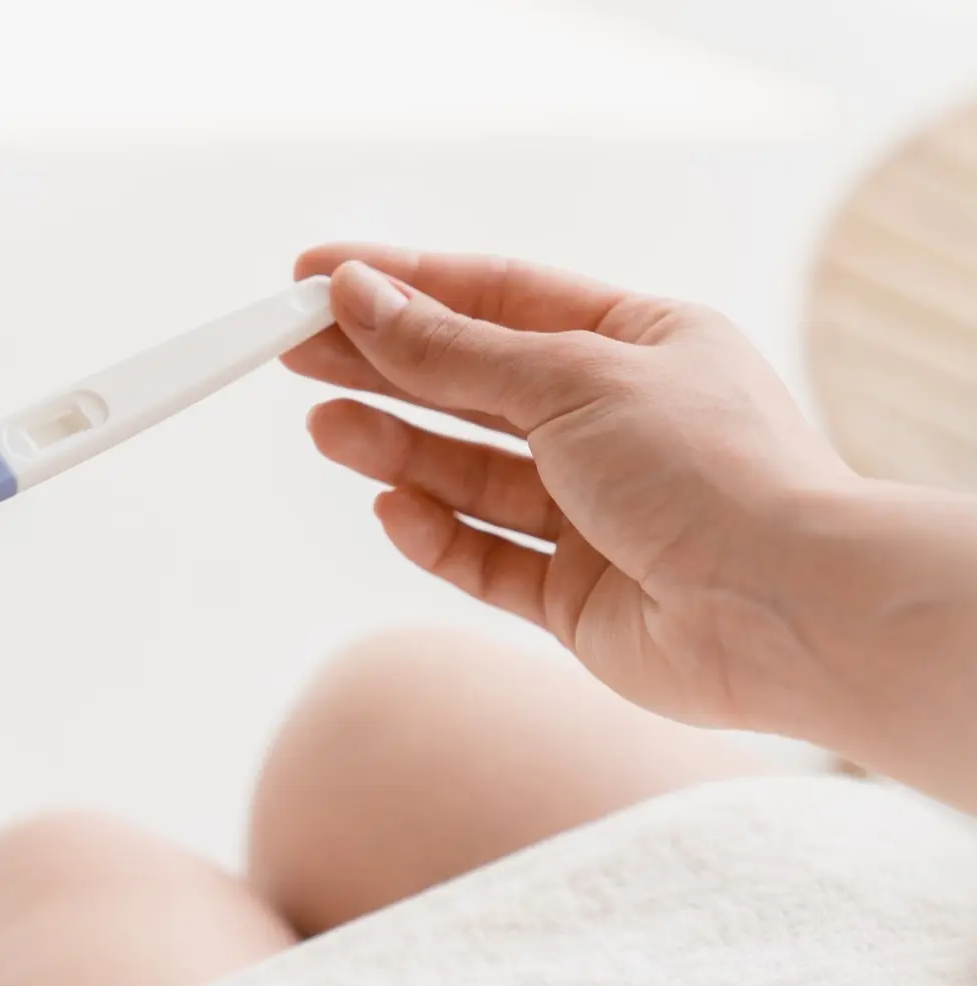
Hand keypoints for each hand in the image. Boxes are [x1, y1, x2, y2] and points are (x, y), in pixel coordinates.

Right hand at [284, 243, 855, 729]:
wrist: (790, 612)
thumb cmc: (710, 470)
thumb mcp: (570, 379)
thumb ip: (454, 351)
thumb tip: (361, 296)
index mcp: (638, 343)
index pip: (498, 298)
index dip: (406, 284)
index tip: (318, 273)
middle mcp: (614, 424)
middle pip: (473, 386)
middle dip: (384, 366)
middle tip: (294, 348)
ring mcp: (595, 514)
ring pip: (470, 475)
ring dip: (397, 449)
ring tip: (325, 426)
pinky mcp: (577, 597)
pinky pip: (487, 559)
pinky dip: (437, 536)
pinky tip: (393, 509)